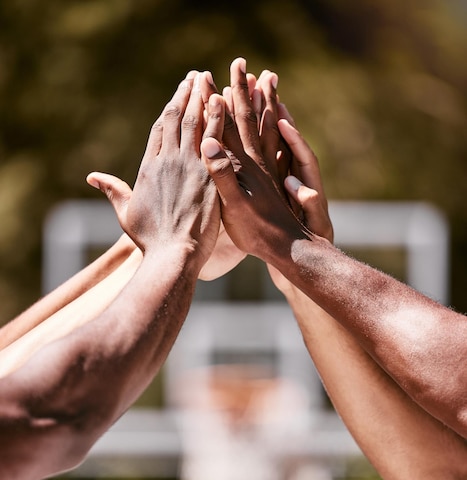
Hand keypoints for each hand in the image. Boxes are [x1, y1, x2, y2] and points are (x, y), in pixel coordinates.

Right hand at [90, 72, 219, 271]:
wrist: (173, 255)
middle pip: (176, 119)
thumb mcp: (126, 214)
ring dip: (200, 97)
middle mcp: (167, 161)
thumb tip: (92, 177)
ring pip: (194, 122)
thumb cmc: (151, 240)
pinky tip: (223, 100)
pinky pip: (214, 138)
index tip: (176, 96)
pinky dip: (218, 117)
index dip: (168, 110)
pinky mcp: (208, 174)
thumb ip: (113, 190)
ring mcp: (188, 166)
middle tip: (193, 77)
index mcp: (148, 168)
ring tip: (207, 79)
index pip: (159, 130)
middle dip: (184, 95)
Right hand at [201, 58, 309, 267]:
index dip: (217, 100)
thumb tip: (209, 143)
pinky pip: (273, 145)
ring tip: (264, 80)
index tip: (208, 76)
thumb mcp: (233, 207)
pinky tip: (275, 118)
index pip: (227, 125)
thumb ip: (221, 175)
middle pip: (249, 118)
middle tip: (240, 63)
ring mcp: (266, 168)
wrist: (286, 247)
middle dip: (242, 90)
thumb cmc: (257, 232)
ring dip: (262, 102)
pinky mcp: (273, 178)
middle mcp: (256, 161)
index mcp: (242, 165)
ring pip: (264, 127)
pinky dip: (271, 127)